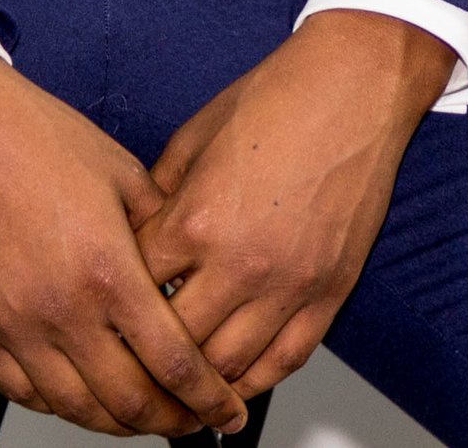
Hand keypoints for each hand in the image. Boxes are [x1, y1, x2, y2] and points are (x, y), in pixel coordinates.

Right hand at [0, 52, 250, 436]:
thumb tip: (187, 268)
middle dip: (171, 421)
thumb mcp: (120, 171)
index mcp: (106, 269)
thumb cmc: (33, 134)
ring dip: (118, 424)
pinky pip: (23, 392)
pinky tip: (79, 396)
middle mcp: (61, 309)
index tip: (228, 410)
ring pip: (76, 410)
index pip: (173, 362)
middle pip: (129, 402)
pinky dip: (59, 406)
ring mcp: (15, 325)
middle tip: (191, 419)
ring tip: (142, 415)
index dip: (209, 397)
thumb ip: (160, 227)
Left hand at [134, 11, 454, 398]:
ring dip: (198, 380)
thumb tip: (137, 229)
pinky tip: (233, 382)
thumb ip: (161, 191)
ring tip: (177, 378)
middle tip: (136, 352)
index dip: (119, 295)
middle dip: (149, 350)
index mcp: (198, 219)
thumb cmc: (277, 97)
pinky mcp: (329, 294)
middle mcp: (241, 263)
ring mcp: (289, 285)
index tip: (114, 300)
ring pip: (228, 368)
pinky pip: (285, 362)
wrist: (353, 86)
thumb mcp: (195, 134)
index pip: (137, 287)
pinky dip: (254, 381)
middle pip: (176, 343)